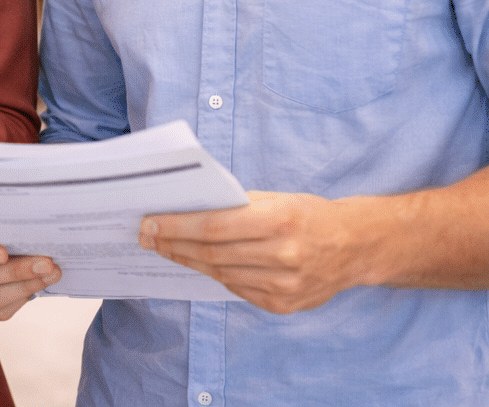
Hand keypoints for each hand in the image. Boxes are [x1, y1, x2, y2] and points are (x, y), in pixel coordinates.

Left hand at [139, 190, 373, 313]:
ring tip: (167, 249)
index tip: (149, 224)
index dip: (176, 226)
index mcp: (279, 221)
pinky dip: (216, 275)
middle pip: (212, 253)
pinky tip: (200, 264)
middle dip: (174, 244)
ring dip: (189, 261)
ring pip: (221, 274)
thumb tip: (187, 210)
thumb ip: (236, 206)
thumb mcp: (276, 199)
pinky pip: (238, 289)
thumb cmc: (309, 215)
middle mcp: (283, 255)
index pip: (213, 226)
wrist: (356, 247)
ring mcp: (285, 285)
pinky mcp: (284, 305)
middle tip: (148, 238)